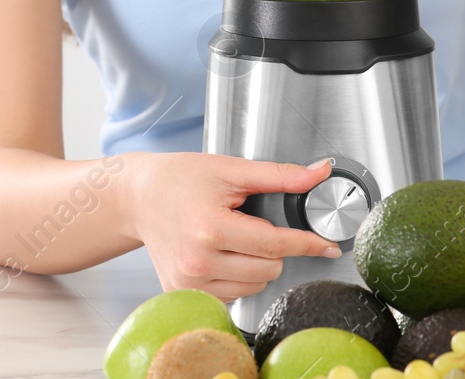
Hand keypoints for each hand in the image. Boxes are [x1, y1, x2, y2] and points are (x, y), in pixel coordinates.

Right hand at [120, 152, 340, 301]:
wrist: (137, 197)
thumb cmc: (179, 178)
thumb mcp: (230, 169)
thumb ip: (279, 175)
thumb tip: (318, 172)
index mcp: (210, 228)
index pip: (275, 244)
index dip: (306, 243)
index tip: (327, 246)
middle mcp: (197, 262)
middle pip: (269, 269)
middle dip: (274, 248)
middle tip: (251, 224)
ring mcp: (188, 282)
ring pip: (254, 286)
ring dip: (256, 265)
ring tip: (232, 238)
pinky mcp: (182, 293)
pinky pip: (232, 295)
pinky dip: (237, 277)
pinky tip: (220, 255)